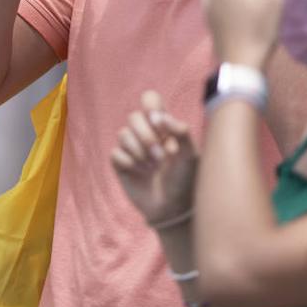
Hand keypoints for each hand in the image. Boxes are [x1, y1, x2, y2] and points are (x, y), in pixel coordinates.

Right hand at [110, 91, 198, 227]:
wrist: (173, 207)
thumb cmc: (185, 179)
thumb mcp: (190, 155)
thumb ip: (181, 132)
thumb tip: (161, 117)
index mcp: (163, 125)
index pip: (149, 99)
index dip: (150, 105)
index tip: (158, 122)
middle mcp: (145, 132)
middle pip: (133, 116)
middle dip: (146, 136)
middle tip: (162, 156)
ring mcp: (131, 147)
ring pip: (123, 134)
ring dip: (140, 151)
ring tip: (153, 167)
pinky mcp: (120, 163)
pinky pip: (116, 153)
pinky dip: (129, 163)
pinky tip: (140, 173)